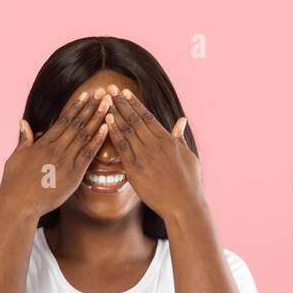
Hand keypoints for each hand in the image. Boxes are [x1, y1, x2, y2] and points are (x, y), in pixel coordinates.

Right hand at [0, 90, 111, 219]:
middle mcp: (55, 149)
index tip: (86, 95)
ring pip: (84, 135)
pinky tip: (106, 128)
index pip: (63, 120)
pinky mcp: (73, 175)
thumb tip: (23, 122)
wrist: (18, 204)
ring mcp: (65, 161)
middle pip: (77, 123)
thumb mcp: (16, 157)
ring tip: (108, 104)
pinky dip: (97, 140)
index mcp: (43, 143)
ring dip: (98, 118)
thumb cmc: (14, 183)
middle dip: (91, 107)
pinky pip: (88, 154)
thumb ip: (24, 139)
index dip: (76, 106)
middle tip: (103, 92)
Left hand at [104, 86, 203, 221]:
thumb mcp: (188, 155)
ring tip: (103, 101)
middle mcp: (155, 144)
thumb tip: (181, 121)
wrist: (184, 204)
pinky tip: (106, 122)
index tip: (125, 93)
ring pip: (127, 130)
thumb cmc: (189, 182)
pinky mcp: (135, 169)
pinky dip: (114, 133)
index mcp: (167, 140)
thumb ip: (180, 137)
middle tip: (109, 89)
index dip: (135, 104)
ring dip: (114, 113)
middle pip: (134, 119)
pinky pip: (122, 147)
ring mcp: (144, 156)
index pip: (147, 117)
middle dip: (120, 103)